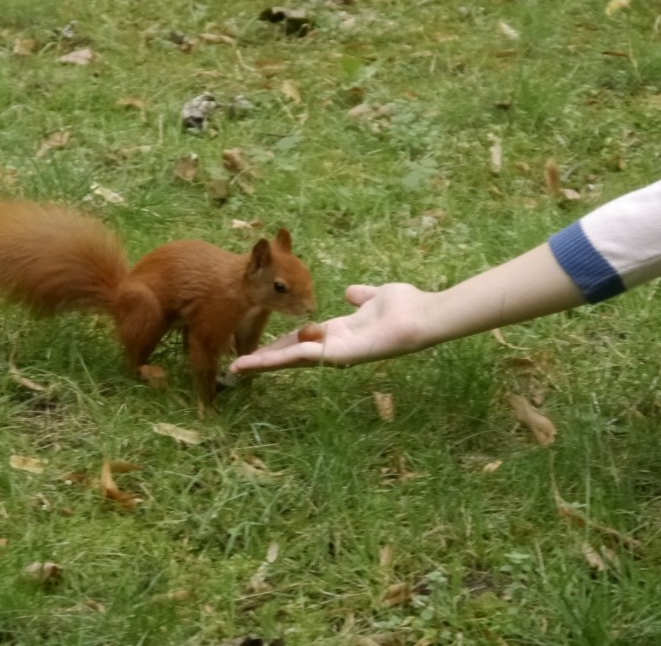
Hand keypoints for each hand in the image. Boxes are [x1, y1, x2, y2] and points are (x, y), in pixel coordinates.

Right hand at [230, 283, 434, 372]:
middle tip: (236, 368)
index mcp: (338, 333)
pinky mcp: (343, 355)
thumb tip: (351, 293)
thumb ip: (361, 296)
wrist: (423, 314)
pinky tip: (263, 361)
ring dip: (266, 364)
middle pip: (291, 356)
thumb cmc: (405, 306)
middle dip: (263, 361)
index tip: (254, 349)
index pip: (299, 342)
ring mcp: (337, 354)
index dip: (277, 346)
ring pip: (294, 360)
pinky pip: (309, 356)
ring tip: (239, 368)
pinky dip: (285, 358)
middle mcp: (334, 347)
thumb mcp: (375, 296)